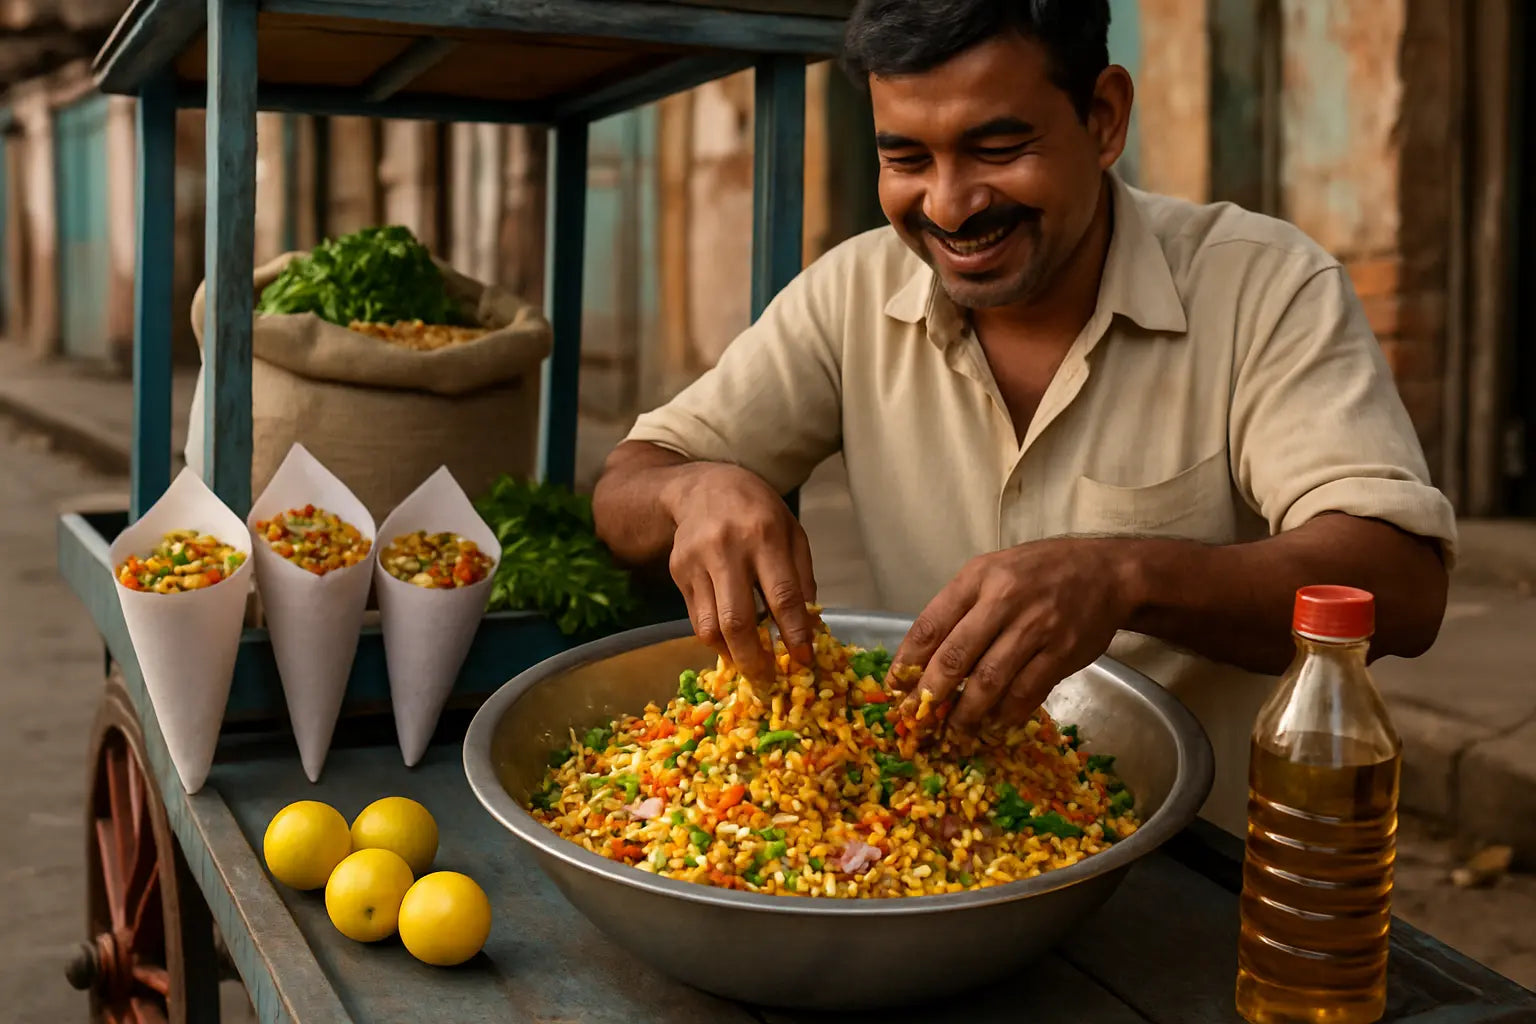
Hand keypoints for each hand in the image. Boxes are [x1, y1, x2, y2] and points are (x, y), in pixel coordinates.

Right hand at [663, 463, 818, 679]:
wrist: (702, 487)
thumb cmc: (757, 512)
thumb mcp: (792, 533)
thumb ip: (802, 577)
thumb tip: (810, 628)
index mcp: (765, 536)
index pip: (782, 596)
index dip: (793, 634)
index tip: (802, 659)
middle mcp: (727, 548)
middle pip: (737, 620)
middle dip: (754, 659)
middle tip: (768, 681)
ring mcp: (696, 561)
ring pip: (710, 626)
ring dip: (731, 655)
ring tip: (749, 666)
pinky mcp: (677, 572)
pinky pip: (695, 618)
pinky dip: (716, 638)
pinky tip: (730, 643)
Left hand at [891, 538, 1134, 730]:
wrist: (1106, 573)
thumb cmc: (1038, 572)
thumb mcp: (991, 572)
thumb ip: (960, 608)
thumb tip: (925, 660)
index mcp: (977, 578)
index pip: (930, 625)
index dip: (907, 662)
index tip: (895, 689)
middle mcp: (1004, 600)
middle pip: (955, 657)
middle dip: (930, 695)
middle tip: (917, 720)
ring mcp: (1036, 628)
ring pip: (989, 681)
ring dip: (967, 713)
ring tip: (955, 730)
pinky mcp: (1062, 653)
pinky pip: (1027, 692)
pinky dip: (1006, 714)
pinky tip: (994, 723)